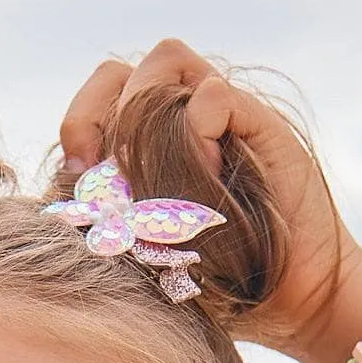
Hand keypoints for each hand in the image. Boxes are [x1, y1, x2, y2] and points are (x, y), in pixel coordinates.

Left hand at [58, 39, 361, 362]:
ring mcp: (220, 117)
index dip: (78, 124)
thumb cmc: (219, 287)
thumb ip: (110, 217)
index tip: (76, 176)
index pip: (97, 98)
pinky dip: (198, 132)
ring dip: (146, 115)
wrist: (294, 301)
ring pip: (165, 61)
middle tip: (94, 169)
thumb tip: (67, 190)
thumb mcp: (148, 256)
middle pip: (117, 72)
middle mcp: (181, 119)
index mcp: (147, 144)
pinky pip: (210, 96)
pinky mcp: (257, 123)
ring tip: (155, 180)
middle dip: (94, 111)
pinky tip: (207, 178)